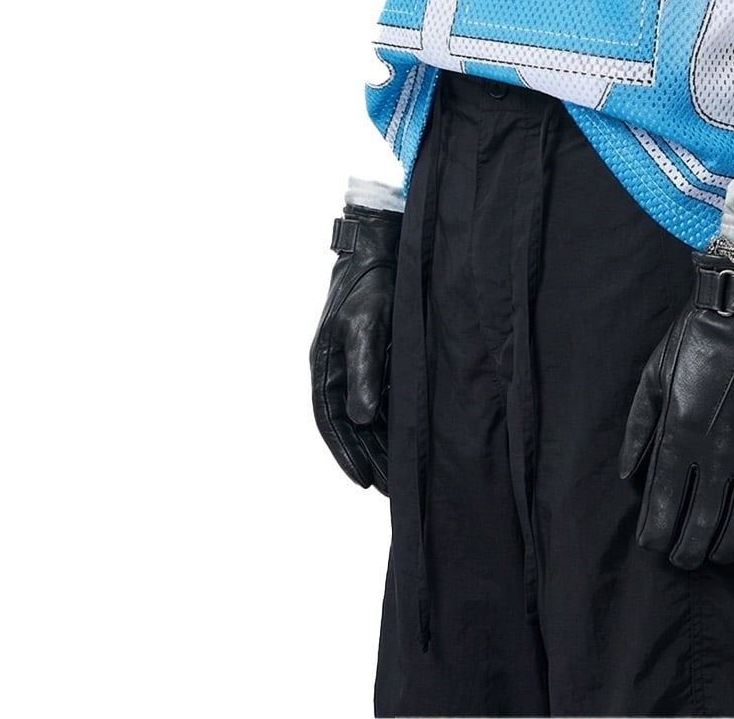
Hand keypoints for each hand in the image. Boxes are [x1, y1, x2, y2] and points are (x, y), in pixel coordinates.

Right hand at [309, 203, 401, 493]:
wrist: (383, 247)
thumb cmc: (370, 285)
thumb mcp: (366, 327)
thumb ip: (364, 372)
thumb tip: (361, 418)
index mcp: (325, 365)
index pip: (331, 420)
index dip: (345, 453)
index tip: (364, 481)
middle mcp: (338, 369)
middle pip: (350, 423)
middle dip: (367, 455)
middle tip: (388, 487)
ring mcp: (357, 362)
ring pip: (366, 413)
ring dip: (380, 441)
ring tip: (400, 472)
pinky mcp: (378, 354)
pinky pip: (381, 396)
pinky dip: (391, 419)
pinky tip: (408, 436)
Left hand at [617, 251, 733, 567]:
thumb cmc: (698, 338)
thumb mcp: (655, 376)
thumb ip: (639, 428)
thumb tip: (628, 474)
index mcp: (680, 436)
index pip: (665, 506)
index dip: (657, 533)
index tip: (652, 544)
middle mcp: (718, 453)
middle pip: (702, 524)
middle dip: (688, 550)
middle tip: (682, 559)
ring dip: (726, 545)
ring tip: (716, 554)